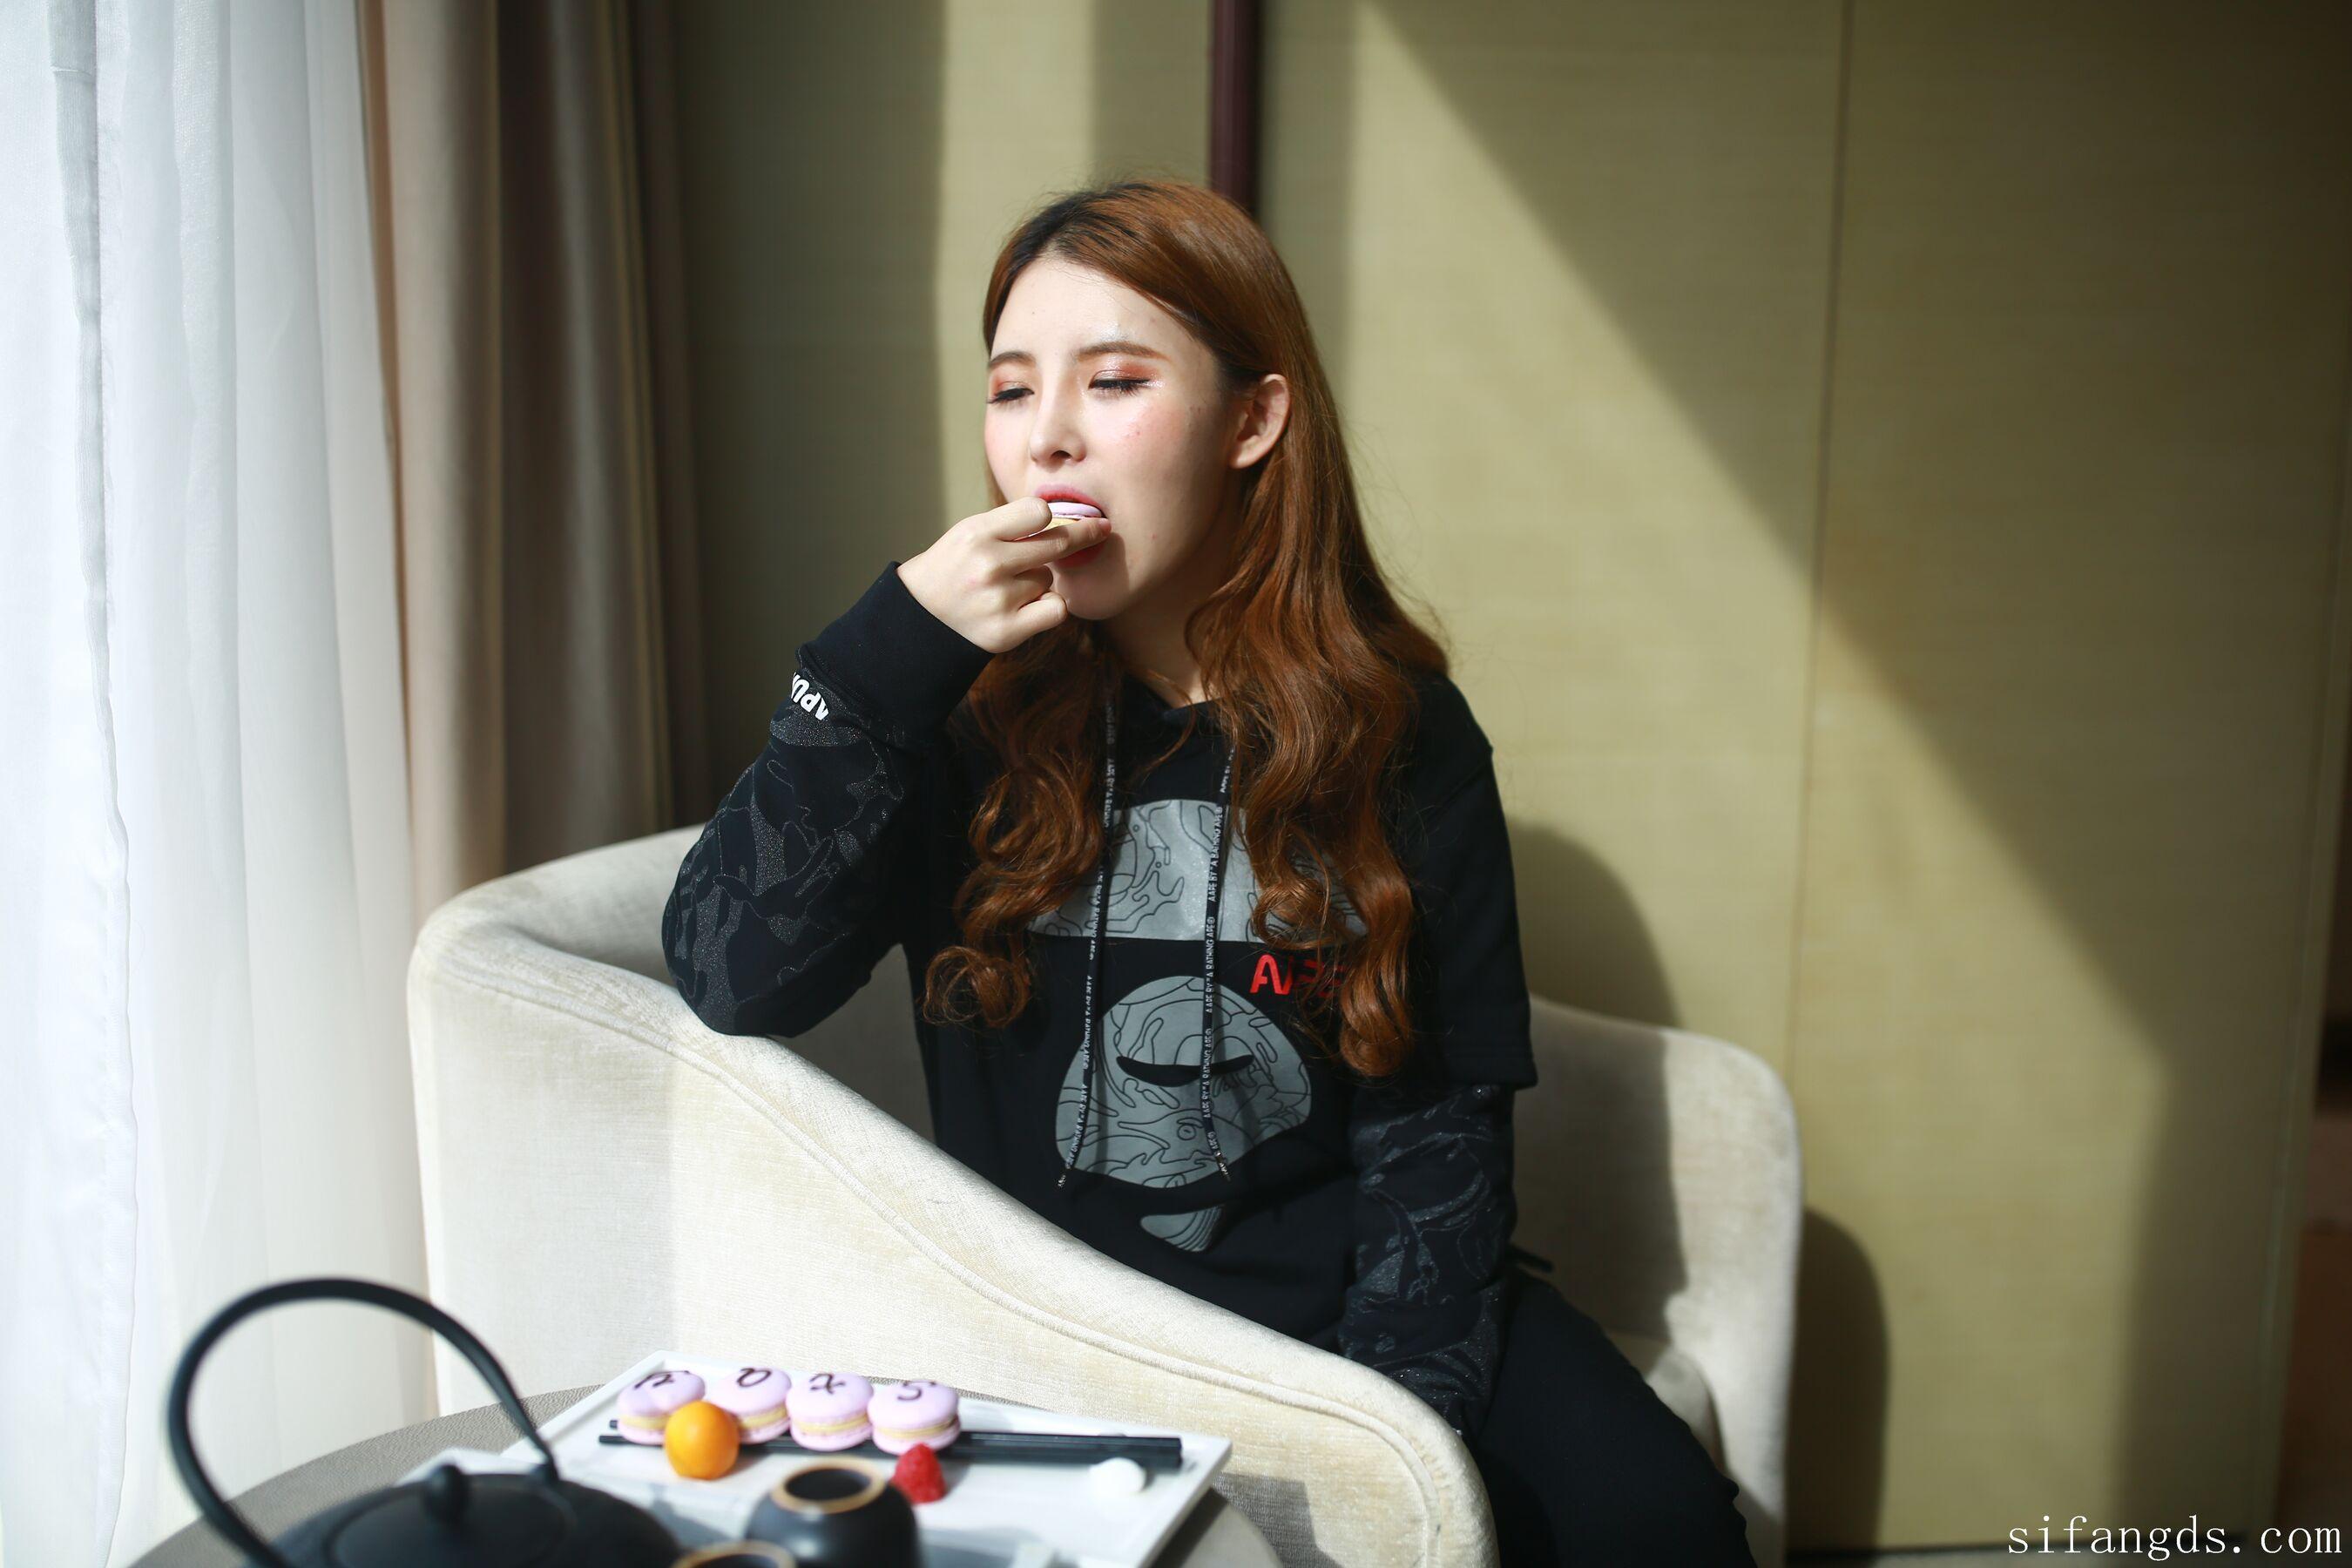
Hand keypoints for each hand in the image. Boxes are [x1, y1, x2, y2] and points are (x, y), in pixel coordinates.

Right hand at [896, 497, 1109, 653]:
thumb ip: (1010, 525)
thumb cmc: (953, 570)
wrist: (919, 620)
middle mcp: (988, 565)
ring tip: (1007, 588)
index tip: (1060, 518)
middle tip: (1101, 528)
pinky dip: (1048, 606)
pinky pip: (1056, 609)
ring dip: (1039, 581)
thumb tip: (1066, 517)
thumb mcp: (969, 535)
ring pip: (1050, 579)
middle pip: (1057, 544)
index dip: (1050, 517)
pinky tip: (1027, 606)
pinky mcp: (1008, 631)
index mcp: (976, 534)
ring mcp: (999, 600)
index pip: (1037, 512)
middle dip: (1083, 534)